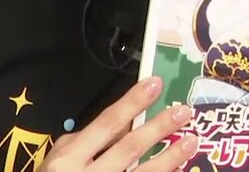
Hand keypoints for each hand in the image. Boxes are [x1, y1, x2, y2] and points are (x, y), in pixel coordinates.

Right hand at [42, 76, 198, 171]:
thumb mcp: (57, 159)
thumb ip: (83, 141)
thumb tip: (120, 122)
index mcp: (70, 159)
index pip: (107, 123)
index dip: (132, 102)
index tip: (155, 84)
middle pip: (130, 147)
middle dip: (158, 128)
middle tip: (184, 111)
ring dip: (170, 158)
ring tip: (191, 141)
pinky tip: (179, 171)